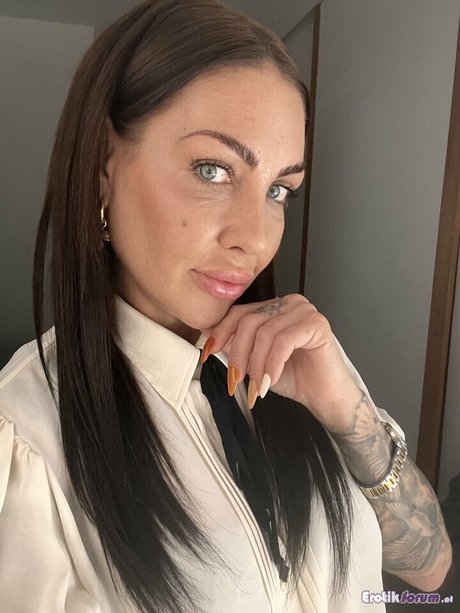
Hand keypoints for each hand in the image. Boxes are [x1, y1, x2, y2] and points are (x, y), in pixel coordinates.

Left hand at [200, 294, 362, 432]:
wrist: (324, 397)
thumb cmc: (293, 377)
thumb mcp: (255, 360)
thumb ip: (236, 345)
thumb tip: (206, 333)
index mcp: (274, 306)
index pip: (239, 312)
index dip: (220, 332)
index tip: (208, 354)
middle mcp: (289, 302)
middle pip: (249, 322)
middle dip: (238, 355)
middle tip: (236, 380)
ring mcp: (305, 310)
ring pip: (265, 333)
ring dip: (257, 364)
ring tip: (258, 385)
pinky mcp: (317, 323)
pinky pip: (284, 341)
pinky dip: (273, 364)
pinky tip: (271, 381)